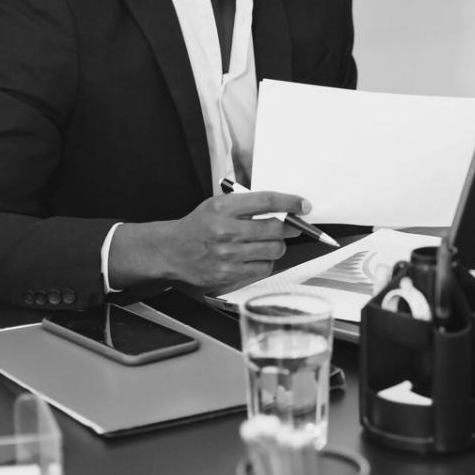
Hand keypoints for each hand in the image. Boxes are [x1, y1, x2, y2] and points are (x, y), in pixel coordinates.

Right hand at [109, 191, 306, 291]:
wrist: (171, 251)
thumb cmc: (199, 226)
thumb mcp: (218, 204)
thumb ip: (247, 204)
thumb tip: (284, 207)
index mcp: (223, 207)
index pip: (266, 201)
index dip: (290, 202)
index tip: (304, 205)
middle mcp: (226, 230)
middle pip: (275, 228)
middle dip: (290, 227)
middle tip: (292, 226)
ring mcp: (227, 254)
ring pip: (273, 250)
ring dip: (277, 246)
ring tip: (268, 243)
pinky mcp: (227, 274)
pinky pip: (263, 269)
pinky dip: (266, 263)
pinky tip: (257, 257)